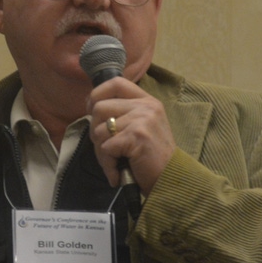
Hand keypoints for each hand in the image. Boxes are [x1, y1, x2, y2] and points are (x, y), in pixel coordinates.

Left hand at [87, 76, 175, 192]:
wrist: (170, 179)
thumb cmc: (150, 157)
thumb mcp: (141, 126)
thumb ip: (123, 113)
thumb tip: (91, 105)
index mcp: (146, 100)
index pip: (115, 83)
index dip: (96, 94)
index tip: (91, 111)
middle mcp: (145, 106)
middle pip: (99, 108)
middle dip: (95, 131)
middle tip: (106, 147)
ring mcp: (142, 119)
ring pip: (99, 130)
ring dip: (101, 151)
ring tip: (115, 161)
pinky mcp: (137, 135)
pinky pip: (105, 147)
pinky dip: (107, 163)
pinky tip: (118, 171)